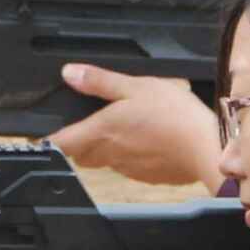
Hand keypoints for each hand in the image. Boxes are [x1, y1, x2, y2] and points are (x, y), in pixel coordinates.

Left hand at [48, 68, 227, 187]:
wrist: (206, 147)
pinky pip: (130, 167)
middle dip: (78, 144)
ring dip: (106, 149)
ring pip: (105, 161)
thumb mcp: (135, 86)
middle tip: (86, 127)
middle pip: (81, 155)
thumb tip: (70, 73)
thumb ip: (100, 81)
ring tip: (125, 130)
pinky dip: (132, 156)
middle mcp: (110, 154)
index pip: (62, 143)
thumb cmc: (173, 115)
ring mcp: (129, 168)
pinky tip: (149, 142)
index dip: (49, 141)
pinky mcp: (148, 176)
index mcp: (102, 131)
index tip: (42, 138)